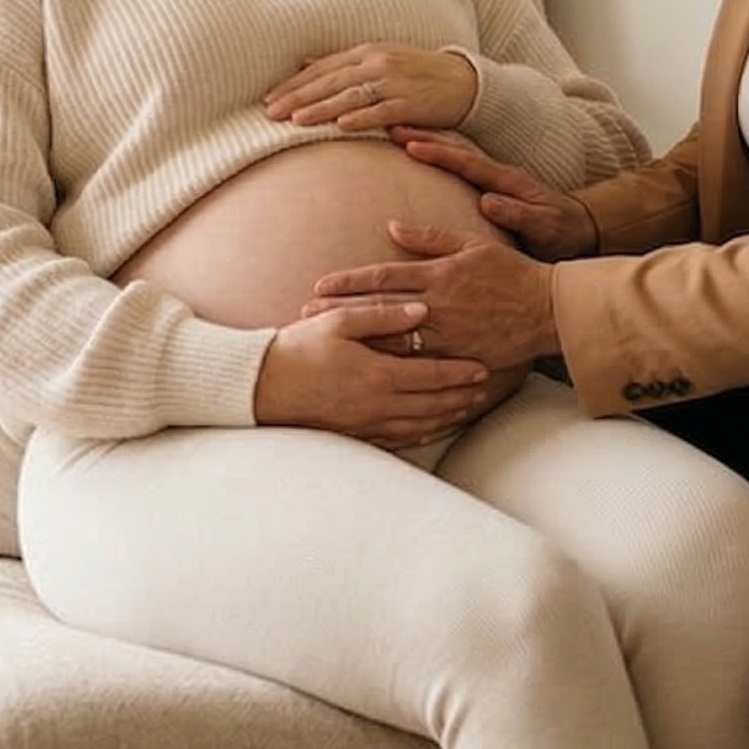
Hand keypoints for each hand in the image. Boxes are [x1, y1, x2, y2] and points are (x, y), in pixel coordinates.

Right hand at [254, 299, 492, 448]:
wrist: (264, 386)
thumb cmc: (300, 347)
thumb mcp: (339, 321)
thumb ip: (382, 313)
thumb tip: (420, 309)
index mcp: (378, 374)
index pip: (432, 374)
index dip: (459, 372)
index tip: (482, 367)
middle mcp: (378, 404)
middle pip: (433, 403)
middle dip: (461, 396)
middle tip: (484, 388)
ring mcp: (367, 423)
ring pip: (420, 425)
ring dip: (447, 417)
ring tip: (466, 408)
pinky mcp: (355, 433)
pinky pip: (398, 439)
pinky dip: (421, 434)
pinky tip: (430, 429)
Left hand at [263, 43, 477, 132]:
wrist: (464, 81)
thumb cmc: (417, 73)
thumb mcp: (379, 59)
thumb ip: (344, 64)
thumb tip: (304, 64)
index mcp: (367, 52)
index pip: (322, 68)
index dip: (294, 84)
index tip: (268, 99)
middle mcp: (378, 63)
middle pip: (331, 81)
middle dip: (298, 97)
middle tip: (270, 113)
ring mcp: (395, 83)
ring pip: (351, 96)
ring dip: (322, 108)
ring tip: (296, 121)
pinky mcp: (412, 103)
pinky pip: (383, 111)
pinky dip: (362, 118)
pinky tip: (342, 126)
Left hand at [305, 226, 560, 374]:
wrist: (548, 309)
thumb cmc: (510, 272)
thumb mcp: (471, 244)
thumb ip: (430, 236)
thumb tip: (392, 225)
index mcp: (438, 274)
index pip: (383, 277)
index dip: (348, 282)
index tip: (319, 285)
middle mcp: (437, 306)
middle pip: (378, 310)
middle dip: (339, 313)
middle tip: (305, 316)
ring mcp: (446, 336)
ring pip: (392, 341)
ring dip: (357, 341)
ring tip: (327, 343)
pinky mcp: (457, 358)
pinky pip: (418, 367)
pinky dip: (390, 368)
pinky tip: (367, 371)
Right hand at [390, 130, 596, 259]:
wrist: (581, 229)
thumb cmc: (562, 231)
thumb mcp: (544, 227)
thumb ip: (518, 214)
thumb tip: (487, 200)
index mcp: (508, 180)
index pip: (467, 163)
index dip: (439, 153)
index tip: (411, 145)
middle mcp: (498, 174)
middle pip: (455, 150)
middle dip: (424, 138)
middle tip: (391, 127)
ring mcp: (494, 178)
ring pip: (454, 155)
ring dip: (426, 142)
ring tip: (396, 133)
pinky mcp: (490, 187)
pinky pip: (457, 168)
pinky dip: (437, 156)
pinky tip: (417, 156)